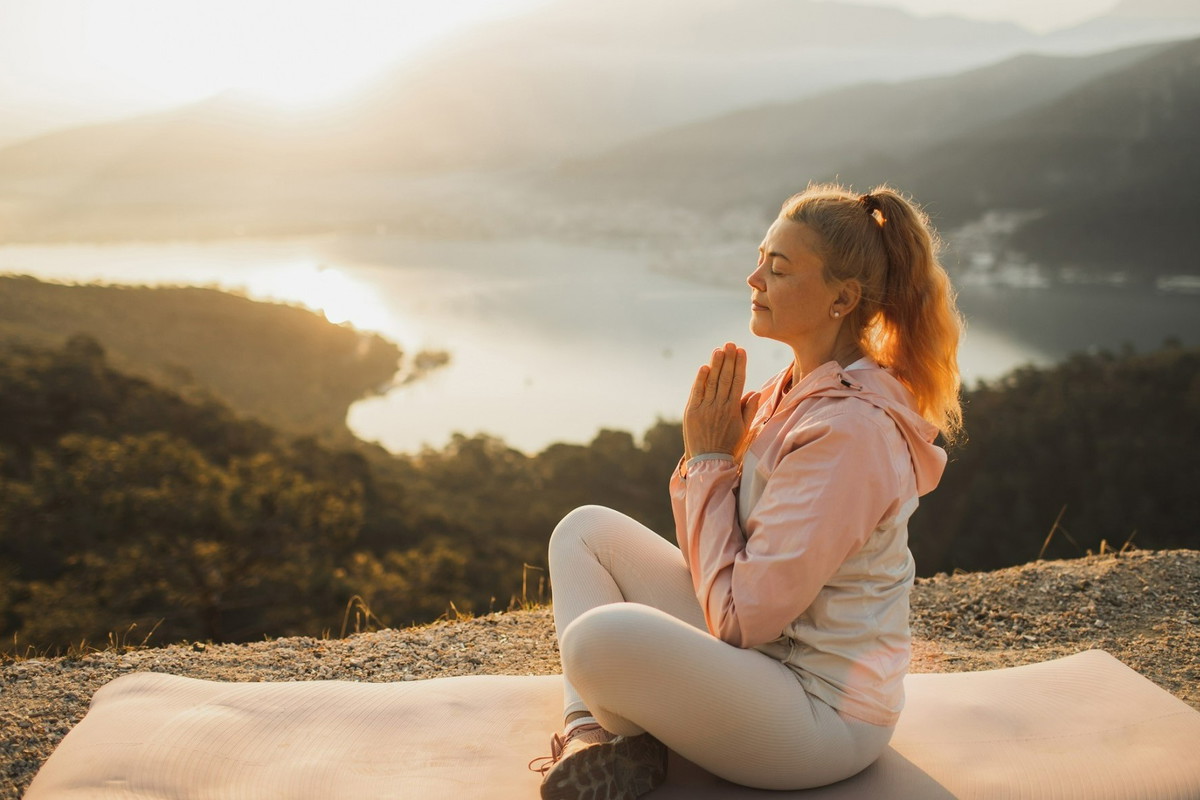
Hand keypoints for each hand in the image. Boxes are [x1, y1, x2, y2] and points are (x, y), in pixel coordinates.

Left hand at [683, 343, 760, 460]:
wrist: (709, 462)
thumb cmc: (728, 445)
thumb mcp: (743, 429)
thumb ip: (749, 409)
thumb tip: (755, 391)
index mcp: (734, 410)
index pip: (738, 382)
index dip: (740, 365)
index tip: (742, 351)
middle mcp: (720, 407)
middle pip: (726, 379)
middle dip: (728, 360)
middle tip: (730, 344)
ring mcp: (705, 409)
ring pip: (712, 383)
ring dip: (716, 365)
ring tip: (719, 350)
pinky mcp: (691, 412)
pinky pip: (697, 393)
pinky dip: (700, 380)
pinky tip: (704, 367)